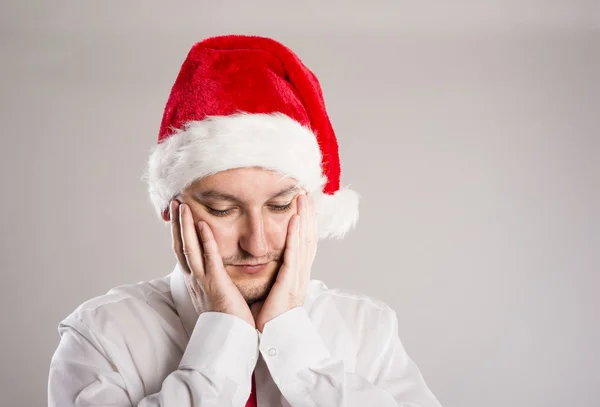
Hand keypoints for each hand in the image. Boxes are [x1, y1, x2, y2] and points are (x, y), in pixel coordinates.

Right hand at [170, 200, 254, 327]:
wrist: (229, 338)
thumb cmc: (228, 318)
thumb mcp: (216, 294)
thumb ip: (214, 279)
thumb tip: (215, 270)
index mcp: (195, 280)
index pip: (183, 251)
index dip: (179, 232)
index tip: (178, 215)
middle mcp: (194, 279)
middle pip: (180, 245)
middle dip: (177, 224)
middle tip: (175, 202)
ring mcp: (202, 281)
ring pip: (189, 248)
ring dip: (185, 226)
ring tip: (183, 206)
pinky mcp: (215, 284)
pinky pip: (209, 259)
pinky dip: (205, 241)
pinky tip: (203, 224)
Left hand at [252, 192, 316, 331]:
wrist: (271, 340)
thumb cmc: (269, 319)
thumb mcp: (273, 292)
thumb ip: (275, 276)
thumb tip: (270, 265)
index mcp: (296, 276)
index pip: (303, 243)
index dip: (305, 223)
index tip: (302, 205)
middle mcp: (300, 274)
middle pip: (308, 238)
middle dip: (308, 214)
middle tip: (305, 193)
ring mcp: (297, 278)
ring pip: (304, 242)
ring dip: (304, 218)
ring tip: (302, 198)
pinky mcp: (289, 283)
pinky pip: (293, 255)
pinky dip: (295, 236)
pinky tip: (296, 220)